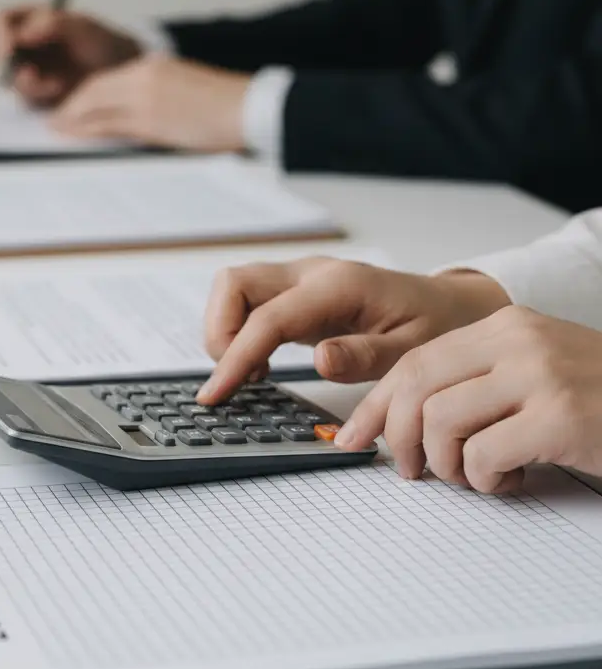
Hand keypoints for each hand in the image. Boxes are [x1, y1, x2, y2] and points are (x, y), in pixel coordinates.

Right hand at [0, 5, 140, 106]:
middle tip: (31, 75)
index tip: (10, 50)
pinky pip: (23, 97)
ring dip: (28, 84)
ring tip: (57, 83)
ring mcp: (27, 67)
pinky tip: (60, 89)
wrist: (119, 72)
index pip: (0, 20)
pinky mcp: (35, 91)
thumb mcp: (84, 28)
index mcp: (31, 18)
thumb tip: (23, 34)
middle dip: (10, 67)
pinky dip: (39, 96)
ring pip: (8, 78)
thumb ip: (54, 24)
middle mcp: (23, 42)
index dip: (0, 34)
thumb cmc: (103, 42)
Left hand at [52, 56, 250, 151]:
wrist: (245, 108)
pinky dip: (84, 129)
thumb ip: (159, 92)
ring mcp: (145, 98)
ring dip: (71, 118)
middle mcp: (144, 76)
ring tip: (56, 128)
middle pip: (95, 89)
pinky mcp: (149, 121)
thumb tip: (139, 112)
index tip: (73, 104)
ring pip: (94, 105)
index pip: (108, 78)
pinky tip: (71, 134)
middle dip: (72, 105)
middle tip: (56, 118)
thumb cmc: (225, 105)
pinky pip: (107, 125)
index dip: (85, 93)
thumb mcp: (185, 87)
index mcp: (155, 65)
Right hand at [197, 259, 510, 403]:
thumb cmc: (437, 327)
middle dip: (220, 332)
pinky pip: (247, 304)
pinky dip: (240, 334)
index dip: (234, 356)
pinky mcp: (295, 294)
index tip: (216, 394)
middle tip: (239, 377)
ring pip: (233, 291)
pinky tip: (262, 365)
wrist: (451, 307)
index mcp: (338, 287)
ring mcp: (300, 280)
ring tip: (253, 374)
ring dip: (227, 333)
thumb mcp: (415, 352)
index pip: (268, 318)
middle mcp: (312, 274)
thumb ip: (366, 356)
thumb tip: (320, 361)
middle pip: (233, 284)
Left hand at [336, 307, 601, 492]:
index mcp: (502, 327)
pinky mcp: (562, 417)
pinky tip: (512, 479)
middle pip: (415, 388)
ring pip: (440, 424)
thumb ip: (472, 385)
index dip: (377, 405)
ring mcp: (540, 375)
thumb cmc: (599, 403)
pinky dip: (486, 480)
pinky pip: (483, 456)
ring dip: (448, 466)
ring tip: (478, 475)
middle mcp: (517, 341)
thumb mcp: (530, 375)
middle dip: (398, 438)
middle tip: (411, 472)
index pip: (414, 362)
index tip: (354, 437)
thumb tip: (397, 421)